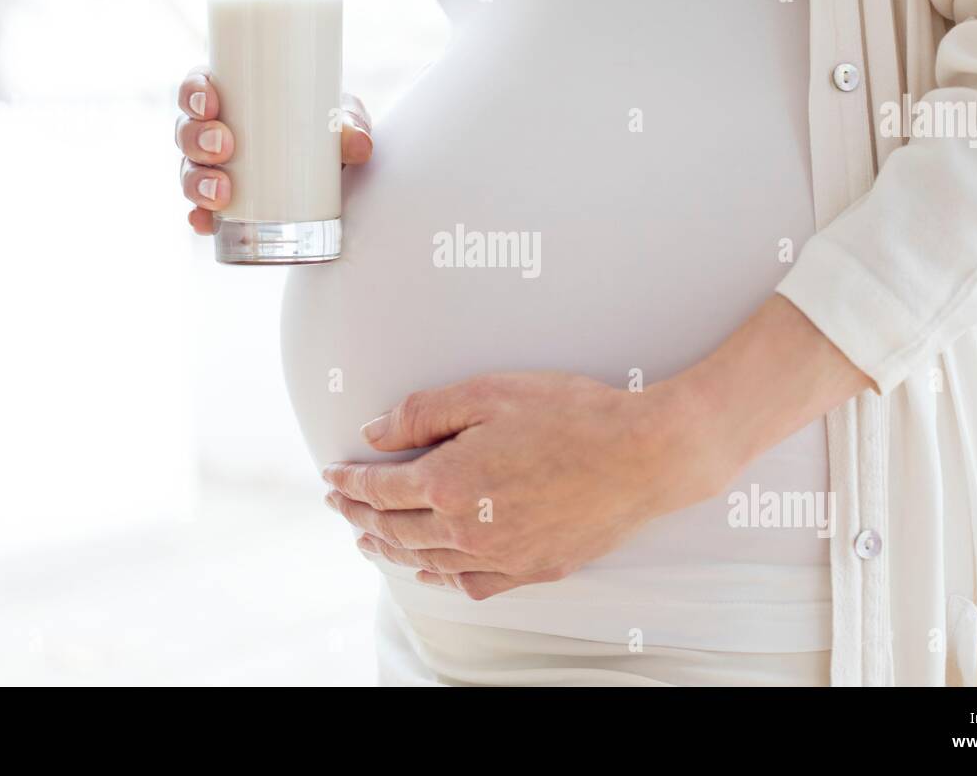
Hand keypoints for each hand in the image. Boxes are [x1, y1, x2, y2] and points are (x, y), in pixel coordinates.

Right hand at [174, 67, 373, 233]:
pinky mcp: (224, 206)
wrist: (336, 178)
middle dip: (196, 139)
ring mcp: (215, 171)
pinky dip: (201, 218)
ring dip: (196, 181)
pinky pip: (202, 212)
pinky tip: (205, 224)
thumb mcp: (341, 123)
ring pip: (189, 172)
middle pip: (187, 131)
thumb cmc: (328, 134)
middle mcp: (216, 134)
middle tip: (223, 147)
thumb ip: (350, 126)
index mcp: (235, 101)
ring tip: (221, 193)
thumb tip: (359, 145)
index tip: (210, 103)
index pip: (198, 89)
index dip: (193, 93)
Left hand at [321, 295, 870, 600]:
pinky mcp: (534, 569)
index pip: (381, 489)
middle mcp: (468, 529)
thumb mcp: (489, 392)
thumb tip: (375, 432)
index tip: (331, 477)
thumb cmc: (572, 413)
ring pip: (428, 561)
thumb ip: (424, 414)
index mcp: (449, 482)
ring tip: (372, 540)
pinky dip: (443, 578)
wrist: (645, 455)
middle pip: (396, 529)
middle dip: (360, 517)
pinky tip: (435, 571)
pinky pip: (473, 584)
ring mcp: (502, 556)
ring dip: (393, 550)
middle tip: (342, 507)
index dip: (350, 483)